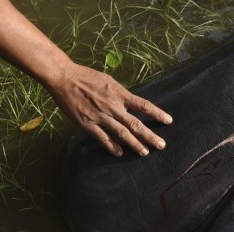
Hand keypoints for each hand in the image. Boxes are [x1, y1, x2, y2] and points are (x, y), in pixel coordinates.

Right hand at [48, 62, 172, 156]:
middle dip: (150, 136)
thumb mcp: (109, 82)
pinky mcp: (88, 124)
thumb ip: (121, 94)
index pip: (143, 105)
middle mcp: (113, 106)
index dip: (157, 113)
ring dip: (135, 144)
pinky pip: (103, 138)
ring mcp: (101, 116)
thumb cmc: (87, 77)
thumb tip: (132, 104)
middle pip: (136, 124)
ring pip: (122, 134)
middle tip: (161, 145)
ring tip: (145, 152)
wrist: (64, 78)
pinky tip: (120, 153)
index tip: (169, 120)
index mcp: (120, 94)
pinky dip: (112, 147)